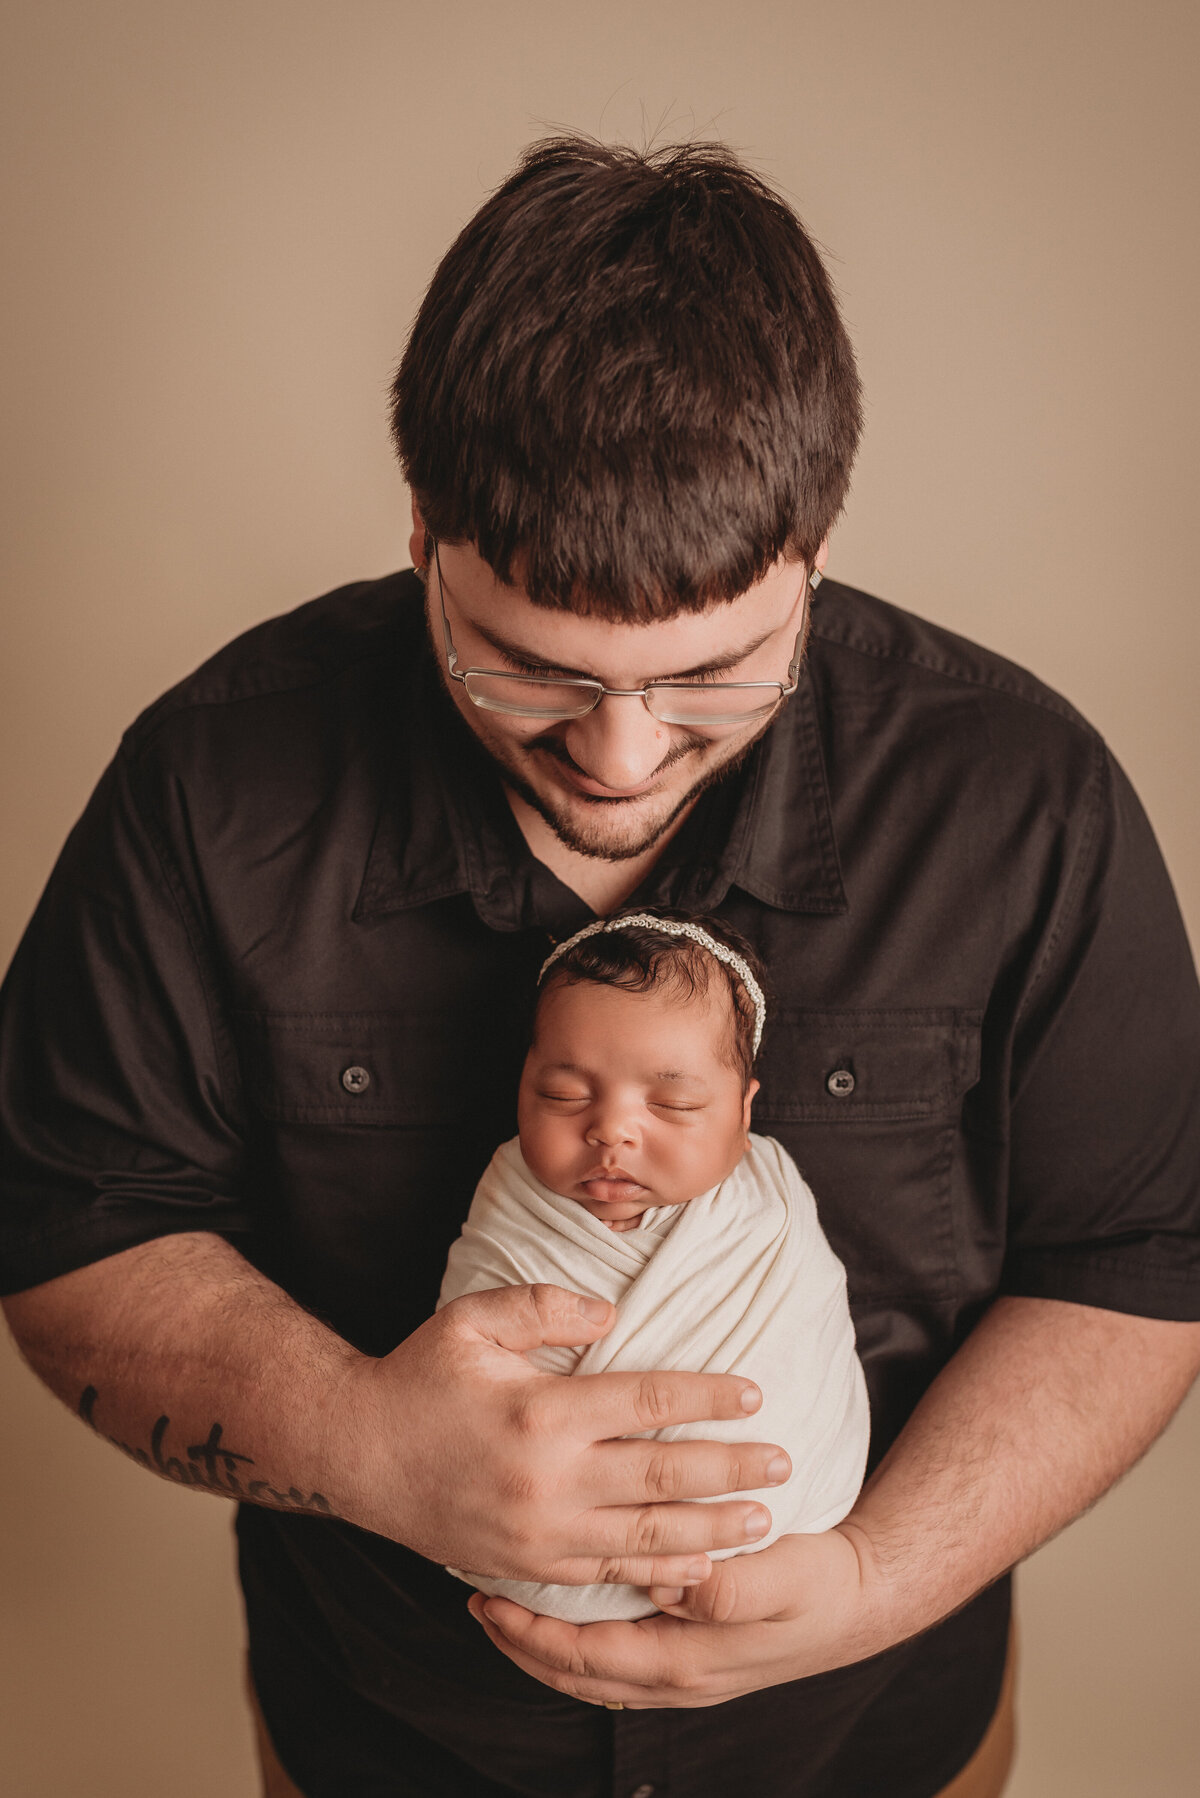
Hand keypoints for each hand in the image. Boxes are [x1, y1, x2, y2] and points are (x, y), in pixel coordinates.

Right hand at [336, 1283, 790, 1591]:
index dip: (708, 1395)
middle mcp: (550, 1479)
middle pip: (664, 1474)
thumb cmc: (417, 1378)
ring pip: (647, 1537)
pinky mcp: (527, 1565)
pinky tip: (697, 1567)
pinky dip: (658, 1573)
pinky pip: (606, 1573)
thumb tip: (613, 1311)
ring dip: (712, 1529)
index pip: (649, 1400)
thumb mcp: (472, 1319)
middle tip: (785, 1463)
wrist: (354, 1454)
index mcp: (544, 1412)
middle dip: (733, 1469)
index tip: (755, 1391)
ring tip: (764, 1521)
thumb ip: (544, 1305)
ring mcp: (540, 1531)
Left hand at [468, 1527, 888, 1707]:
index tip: (488, 1597)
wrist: (862, 1598)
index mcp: (686, 1658)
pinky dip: (577, 1642)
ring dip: (543, 1645)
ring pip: (590, 1673)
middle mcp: (676, 1676)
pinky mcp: (691, 1656)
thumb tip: (671, 1583)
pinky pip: (614, 1660)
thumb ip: (729, 1585)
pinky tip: (566, 1609)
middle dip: (520, 1643)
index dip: (530, 1633)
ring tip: (504, 1607)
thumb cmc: (820, 1580)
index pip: (584, 1657)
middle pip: (575, 1674)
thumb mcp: (782, 1575)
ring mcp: (683, 1673)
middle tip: (475, 1600)